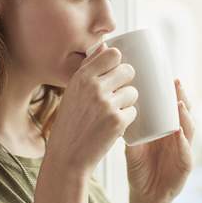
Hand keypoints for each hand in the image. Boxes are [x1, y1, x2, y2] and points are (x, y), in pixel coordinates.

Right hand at [46, 42, 138, 176]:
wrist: (67, 157)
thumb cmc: (70, 123)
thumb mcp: (72, 92)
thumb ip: (88, 68)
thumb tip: (105, 45)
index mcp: (82, 77)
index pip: (113, 54)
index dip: (118, 62)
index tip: (114, 72)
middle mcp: (94, 87)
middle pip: (128, 71)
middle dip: (126, 82)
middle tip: (116, 95)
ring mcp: (107, 104)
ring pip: (133, 92)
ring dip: (127, 102)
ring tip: (111, 113)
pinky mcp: (117, 122)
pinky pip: (134, 111)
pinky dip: (126, 119)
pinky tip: (112, 126)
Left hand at [124, 78, 194, 202]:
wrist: (145, 195)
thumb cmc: (140, 168)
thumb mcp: (132, 146)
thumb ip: (128, 131)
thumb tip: (113, 110)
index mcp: (168, 129)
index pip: (173, 107)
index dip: (174, 93)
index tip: (168, 77)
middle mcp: (179, 137)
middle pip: (185, 113)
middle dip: (183, 97)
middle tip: (176, 83)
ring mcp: (184, 151)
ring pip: (189, 129)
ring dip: (185, 116)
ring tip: (179, 103)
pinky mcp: (185, 166)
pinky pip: (186, 152)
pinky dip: (183, 142)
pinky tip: (179, 131)